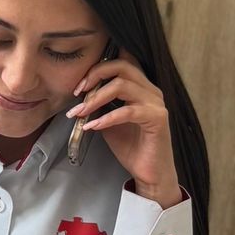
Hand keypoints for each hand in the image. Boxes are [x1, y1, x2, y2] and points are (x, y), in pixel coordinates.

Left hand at [66, 49, 182, 205]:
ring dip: (96, 98)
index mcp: (140, 87)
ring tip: (80, 112)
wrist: (149, 173)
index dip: (99, 65)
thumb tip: (80, 95)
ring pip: (123, 85)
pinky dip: (107, 118)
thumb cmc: (131, 146)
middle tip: (77, 92)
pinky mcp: (157, 118)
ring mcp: (156, 103)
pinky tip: (93, 126)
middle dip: (95, 75)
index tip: (79, 83)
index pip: (123, 61)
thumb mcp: (109, 121)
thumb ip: (100, 105)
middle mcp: (150, 90)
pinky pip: (128, 111)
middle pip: (122, 66)